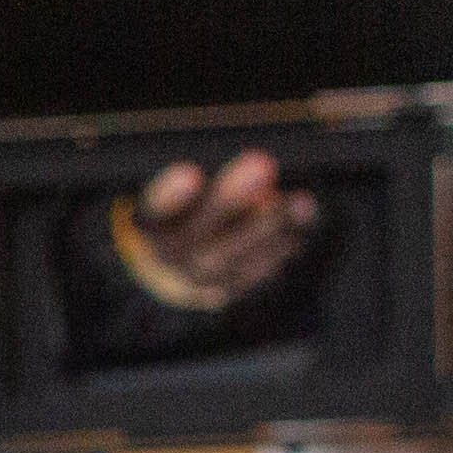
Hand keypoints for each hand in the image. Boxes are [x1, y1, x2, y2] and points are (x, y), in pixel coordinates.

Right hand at [113, 149, 318, 310]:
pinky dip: (280, 246)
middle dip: (229, 200)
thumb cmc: (194, 205)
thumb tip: (253, 164)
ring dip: (269, 227)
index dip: (170, 195)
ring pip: (229, 258)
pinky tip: (299, 222)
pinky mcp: (227, 289)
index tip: (190, 173)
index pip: (155, 209)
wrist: (185, 259)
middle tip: (261, 166)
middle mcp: (169, 254)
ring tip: (300, 202)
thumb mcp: (193, 183)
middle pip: (194, 235)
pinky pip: (255, 271)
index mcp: (152, 221)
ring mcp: (198, 277)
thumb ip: (216, 170)